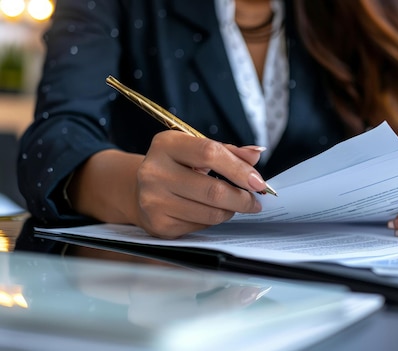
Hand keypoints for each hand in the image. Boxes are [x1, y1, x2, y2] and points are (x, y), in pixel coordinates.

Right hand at [69, 131, 268, 238]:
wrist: (138, 189)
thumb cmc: (177, 166)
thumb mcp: (197, 150)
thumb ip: (228, 151)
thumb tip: (256, 154)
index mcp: (166, 144)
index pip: (210, 154)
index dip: (239, 169)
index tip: (259, 182)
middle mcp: (154, 171)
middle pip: (213, 190)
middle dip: (242, 198)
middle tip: (254, 201)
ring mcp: (153, 200)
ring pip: (210, 212)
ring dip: (230, 211)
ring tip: (233, 205)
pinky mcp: (157, 224)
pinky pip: (200, 225)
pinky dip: (212, 220)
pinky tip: (209, 211)